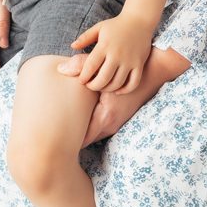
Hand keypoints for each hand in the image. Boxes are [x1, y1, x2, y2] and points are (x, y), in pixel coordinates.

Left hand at [59, 46, 190, 144]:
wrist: (154, 71)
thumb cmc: (128, 69)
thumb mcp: (103, 67)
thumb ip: (81, 66)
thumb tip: (60, 69)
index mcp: (105, 116)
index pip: (81, 138)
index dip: (66, 139)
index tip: (52, 137)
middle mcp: (112, 123)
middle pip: (86, 139)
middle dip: (71, 138)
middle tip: (52, 136)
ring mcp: (117, 123)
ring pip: (93, 134)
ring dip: (81, 132)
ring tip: (62, 131)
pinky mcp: (120, 119)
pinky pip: (101, 128)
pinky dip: (91, 127)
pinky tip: (80, 122)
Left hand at [68, 13, 154, 92]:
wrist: (140, 20)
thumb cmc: (116, 25)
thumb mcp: (99, 28)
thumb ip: (85, 37)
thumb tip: (72, 46)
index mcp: (104, 46)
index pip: (90, 67)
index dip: (83, 77)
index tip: (81, 80)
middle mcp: (117, 54)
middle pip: (103, 79)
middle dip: (93, 86)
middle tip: (90, 86)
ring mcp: (129, 60)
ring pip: (117, 83)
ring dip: (107, 89)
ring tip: (102, 87)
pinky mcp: (139, 64)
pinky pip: (133, 83)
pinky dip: (125, 90)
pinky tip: (118, 90)